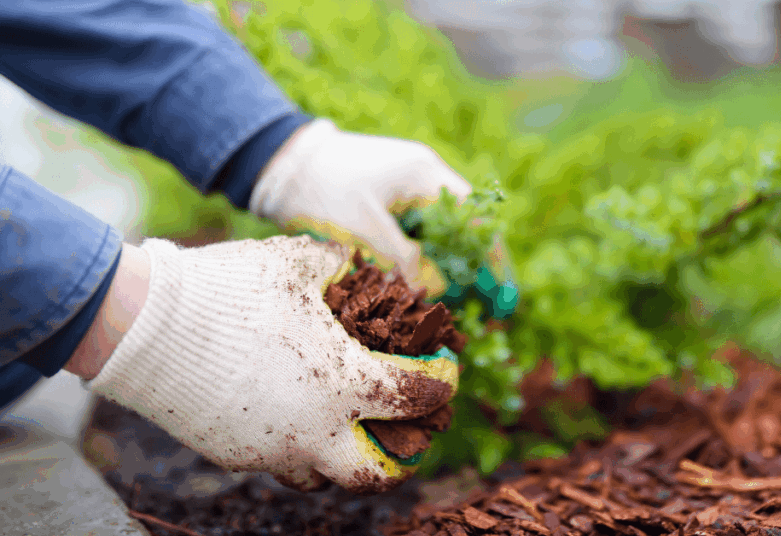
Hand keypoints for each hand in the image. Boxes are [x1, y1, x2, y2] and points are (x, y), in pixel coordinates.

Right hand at [86, 235, 457, 492]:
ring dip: (343, 457)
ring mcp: (273, 449)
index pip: (416, 397)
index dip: (441, 384)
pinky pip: (276, 462)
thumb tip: (356, 263)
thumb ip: (338, 265)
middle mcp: (316, 429)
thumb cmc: (230, 288)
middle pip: (377, 474)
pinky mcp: (234, 455)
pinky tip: (290, 415)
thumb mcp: (297, 262)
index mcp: (346, 382)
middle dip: (403, 459)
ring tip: (345, 431)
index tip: (445, 373)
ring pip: (322, 476)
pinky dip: (294, 446)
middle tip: (409, 437)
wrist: (146, 326)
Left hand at [250, 119, 471, 281]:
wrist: (279, 163)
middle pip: (463, 223)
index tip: (500, 289)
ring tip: (457, 299)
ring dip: (448, 261)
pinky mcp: (388, 194)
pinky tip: (423, 280)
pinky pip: (417, 227)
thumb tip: (437, 288)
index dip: (492, 254)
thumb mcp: (364, 230)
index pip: (475, 216)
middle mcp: (423, 173)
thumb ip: (404, 260)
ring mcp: (405, 182)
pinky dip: (424, 253)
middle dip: (474, 263)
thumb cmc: (321, 190)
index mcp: (424, 174)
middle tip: (485, 302)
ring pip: (440, 228)